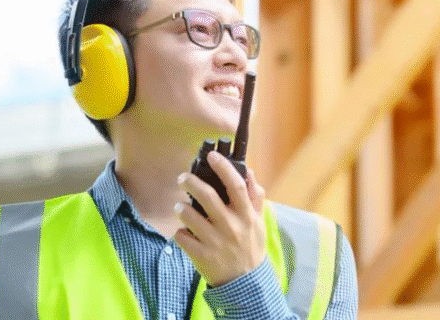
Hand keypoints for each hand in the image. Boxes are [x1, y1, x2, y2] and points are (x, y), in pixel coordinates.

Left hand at [174, 151, 266, 286]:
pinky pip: (182, 236)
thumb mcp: (258, 222)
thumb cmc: (251, 247)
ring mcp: (215, 242)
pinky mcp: (201, 256)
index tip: (212, 156)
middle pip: (208, 196)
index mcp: (246, 216)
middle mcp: (231, 227)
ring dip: (180, 207)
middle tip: (182, 177)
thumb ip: (255, 197)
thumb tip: (249, 172)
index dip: (224, 167)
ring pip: (189, 216)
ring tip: (180, 206)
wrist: (245, 282)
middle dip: (191, 182)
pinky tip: (184, 231)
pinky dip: (180, 231)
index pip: (236, 185)